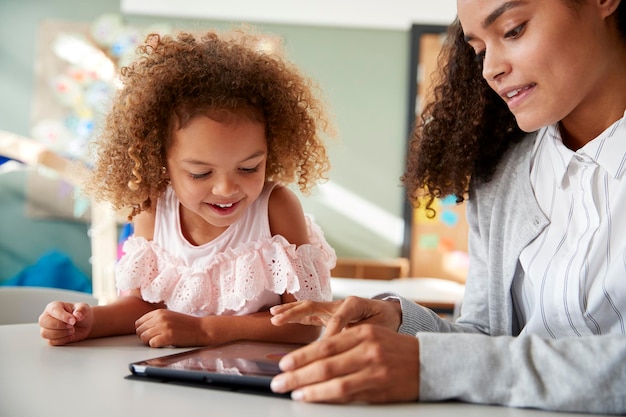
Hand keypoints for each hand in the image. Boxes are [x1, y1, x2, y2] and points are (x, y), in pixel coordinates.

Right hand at [39, 301, 93, 345]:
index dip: (63, 316)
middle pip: (44, 322)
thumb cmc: (80, 314)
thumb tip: (77, 315)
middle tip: (72, 325)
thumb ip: (82, 310)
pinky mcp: (50, 338)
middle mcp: (47, 317)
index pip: (53, 310)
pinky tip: (70, 335)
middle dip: (60, 325)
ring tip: (72, 330)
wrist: (84, 325)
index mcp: (54, 306)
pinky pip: (51, 341)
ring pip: (45, 333)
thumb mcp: (84, 308)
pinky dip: (62, 340)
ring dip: (61, 333)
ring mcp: (46, 328)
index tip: (73, 320)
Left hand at [134, 309, 205, 346]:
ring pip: (144, 338)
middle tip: (155, 339)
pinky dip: (156, 346)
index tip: (149, 334)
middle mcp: (160, 318)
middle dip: (145, 337)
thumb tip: (140, 328)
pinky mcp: (168, 337)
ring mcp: (164, 327)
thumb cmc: (186, 325)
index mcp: (159, 312)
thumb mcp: (169, 316)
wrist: (201, 329)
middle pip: (139, 331)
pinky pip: (152, 344)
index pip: (138, 322)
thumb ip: (156, 320)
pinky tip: (164, 344)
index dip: (142, 330)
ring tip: (160, 341)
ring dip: (150, 342)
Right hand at [270, 296, 401, 336]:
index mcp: (355, 304)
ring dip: (289, 311)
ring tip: (273, 315)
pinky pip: (307, 312)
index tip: (323, 348)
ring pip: (307, 307)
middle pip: (314, 306)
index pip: (338, 318)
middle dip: (294, 314)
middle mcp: (340, 303)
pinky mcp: (327, 313)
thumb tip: (348, 345)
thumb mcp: (381, 329)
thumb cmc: (386, 321)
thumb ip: (365, 335)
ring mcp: (331, 307)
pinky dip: (292, 313)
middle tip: (277, 321)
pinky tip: (276, 315)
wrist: (390, 312)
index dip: (330, 333)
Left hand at [270, 324, 419, 402]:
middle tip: (279, 382)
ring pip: (334, 380)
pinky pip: (348, 393)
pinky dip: (328, 396)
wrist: (431, 363)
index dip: (301, 356)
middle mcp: (367, 348)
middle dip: (298, 374)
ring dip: (309, 388)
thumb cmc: (396, 351)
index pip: (324, 345)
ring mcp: (375, 368)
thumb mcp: (371, 338)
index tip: (284, 364)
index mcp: (362, 333)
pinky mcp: (380, 386)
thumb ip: (345, 346)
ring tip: (292, 392)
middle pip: (325, 363)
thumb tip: (312, 362)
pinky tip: (314, 398)